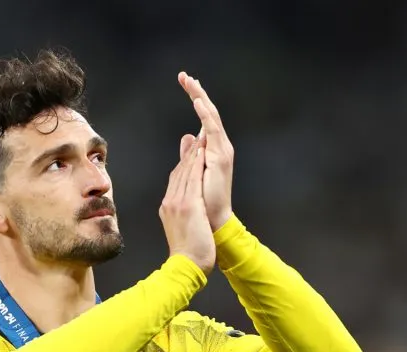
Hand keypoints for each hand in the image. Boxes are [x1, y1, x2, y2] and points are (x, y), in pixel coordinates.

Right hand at [160, 135, 214, 274]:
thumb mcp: (182, 229)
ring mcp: (177, 203)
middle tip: (194, 135)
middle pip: (179, 172)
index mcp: (168, 207)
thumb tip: (188, 210)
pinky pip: (192, 179)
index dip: (184, 163)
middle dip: (187, 153)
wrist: (186, 265)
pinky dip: (196, 164)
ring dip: (193, 153)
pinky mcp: (188, 205)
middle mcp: (170, 201)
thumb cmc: (188, 252)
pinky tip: (201, 152)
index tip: (190, 150)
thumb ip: (184, 215)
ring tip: (200, 137)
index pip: (176, 179)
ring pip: (185, 172)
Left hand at [178, 72, 233, 230]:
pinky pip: (213, 130)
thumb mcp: (193, 171)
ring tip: (191, 82)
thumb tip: (187, 136)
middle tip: (184, 76)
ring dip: (200, 98)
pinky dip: (205, 114)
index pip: (203, 117)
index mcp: (212, 148)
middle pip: (208, 112)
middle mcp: (219, 146)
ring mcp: (222, 151)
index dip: (195, 98)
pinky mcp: (221, 157)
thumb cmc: (204, 200)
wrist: (213, 220)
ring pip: (211, 117)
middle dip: (196, 92)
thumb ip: (191, 153)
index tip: (185, 81)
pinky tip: (197, 102)